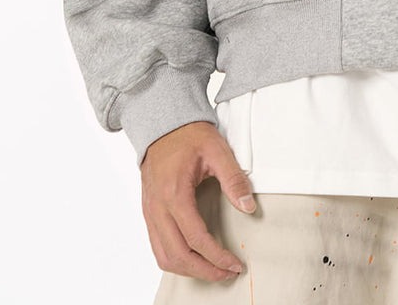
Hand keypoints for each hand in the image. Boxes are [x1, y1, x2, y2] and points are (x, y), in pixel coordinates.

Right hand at [141, 120, 255, 280]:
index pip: (196, 239)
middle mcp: (158, 208)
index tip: (235, 264)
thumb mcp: (217, 150)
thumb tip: (249, 207)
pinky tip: (193, 258)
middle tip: (227, 272)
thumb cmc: (189, 135)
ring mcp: (150, 212)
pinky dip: (175, 260)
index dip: (217, 257)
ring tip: (212, 269)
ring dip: (188, 270)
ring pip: (164, 257)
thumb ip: (234, 179)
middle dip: (204, 271)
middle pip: (177, 256)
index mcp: (174, 193)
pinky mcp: (148, 213)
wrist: (162, 125)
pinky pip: (157, 247)